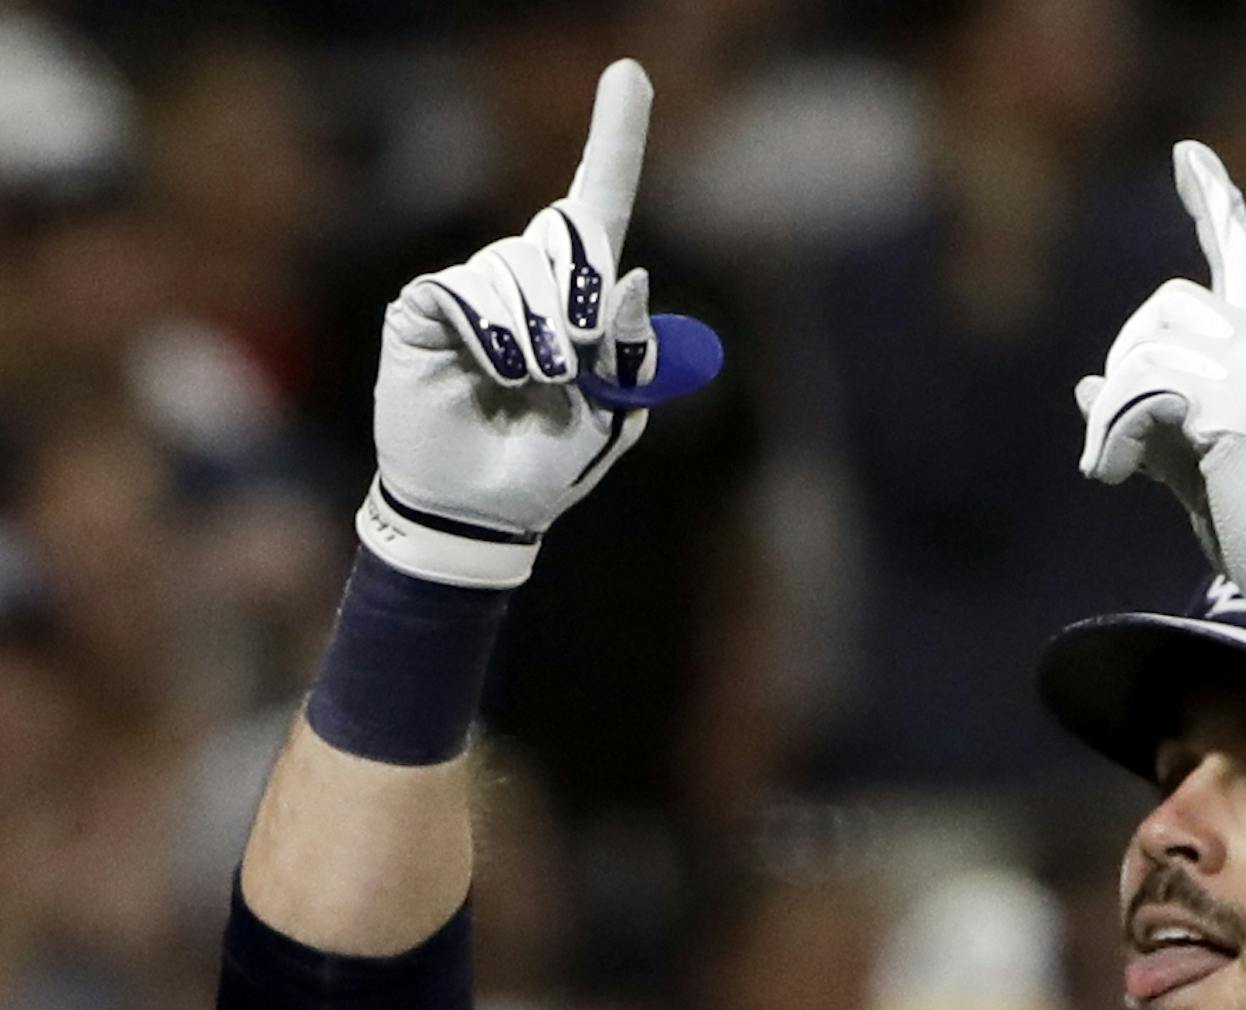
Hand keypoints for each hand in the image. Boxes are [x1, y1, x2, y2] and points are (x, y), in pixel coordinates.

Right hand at [359, 60, 722, 590]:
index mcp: (576, 300)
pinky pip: (470, 296)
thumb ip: (630, 356)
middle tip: (579, 356)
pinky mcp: (426, 306)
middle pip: (568, 239)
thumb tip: (631, 274)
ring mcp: (472, 288)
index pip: (598, 206)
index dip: (615, 140)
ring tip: (535, 384)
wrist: (481, 511)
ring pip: (519, 270)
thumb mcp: (610, 417)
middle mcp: (524, 279)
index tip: (631, 74)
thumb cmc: (545, 466)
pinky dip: (497, 339)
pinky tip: (498, 375)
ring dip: (540, 334)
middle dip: (584, 296)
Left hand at [1077, 142, 1245, 669]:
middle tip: (1111, 439)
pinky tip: (1109, 475)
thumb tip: (1086, 390)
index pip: (1242, 258)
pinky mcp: (1230, 404)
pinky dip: (1110, 434)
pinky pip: (1139, 391)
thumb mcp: (1198, 464)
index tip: (1187, 158)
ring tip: (1108, 468)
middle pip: (1164, 306)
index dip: (1214, 204)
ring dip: (1112, 413)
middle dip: (1124, 366)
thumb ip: (1150, 420)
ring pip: (1145, 348)